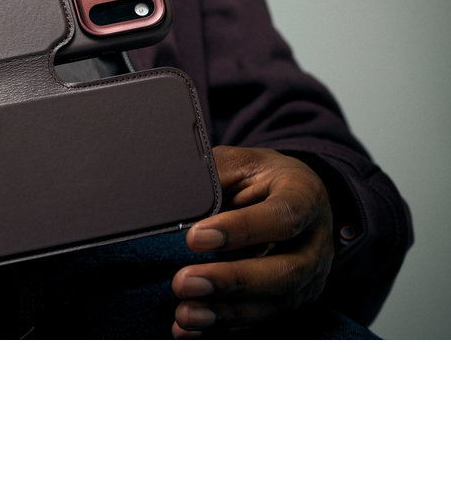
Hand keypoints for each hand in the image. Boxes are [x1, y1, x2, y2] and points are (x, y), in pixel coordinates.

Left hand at [171, 146, 334, 337]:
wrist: (290, 195)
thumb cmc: (259, 177)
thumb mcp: (239, 163)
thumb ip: (214, 180)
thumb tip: (176, 201)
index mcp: (305, 195)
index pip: (282, 217)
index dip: (242, 230)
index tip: (194, 238)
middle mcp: (316, 242)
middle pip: (285, 272)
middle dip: (231, 281)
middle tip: (184, 282)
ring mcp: (310, 278)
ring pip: (276, 304)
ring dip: (227, 313)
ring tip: (185, 313)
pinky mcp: (293, 301)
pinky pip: (262, 321)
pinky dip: (225, 328)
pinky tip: (191, 330)